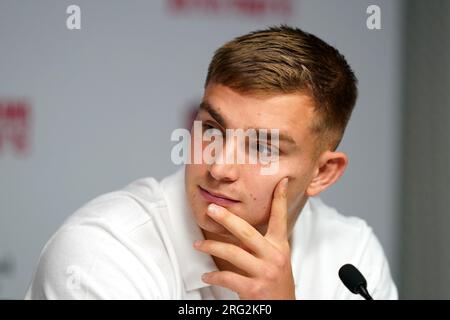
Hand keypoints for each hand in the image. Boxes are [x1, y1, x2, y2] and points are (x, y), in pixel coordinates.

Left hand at [193, 177, 295, 298]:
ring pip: (232, 253)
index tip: (279, 181)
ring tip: (198, 245)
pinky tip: (206, 275)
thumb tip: (239, 229)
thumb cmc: (277, 284)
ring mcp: (265, 272)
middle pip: (247, 232)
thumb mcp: (277, 260)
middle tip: (211, 209)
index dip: (279, 199)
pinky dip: (214, 275)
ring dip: (211, 247)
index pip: (280, 218)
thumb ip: (262, 244)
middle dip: (226, 218)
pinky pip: (228, 277)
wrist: (285, 309)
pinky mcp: (254, 288)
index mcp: (280, 246)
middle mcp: (274, 256)